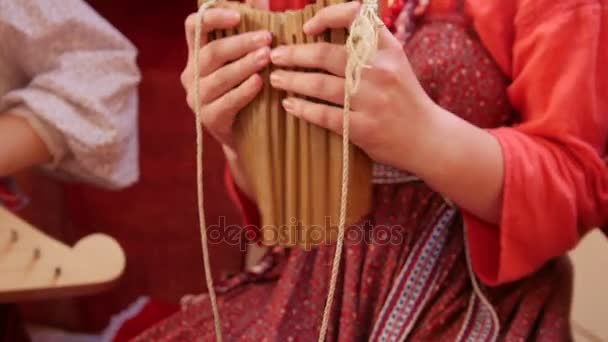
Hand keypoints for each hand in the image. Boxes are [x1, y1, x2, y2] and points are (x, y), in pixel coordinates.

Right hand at [181, 8, 272, 150]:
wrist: (244, 137)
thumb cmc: (246, 91)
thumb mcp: (244, 60)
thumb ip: (250, 30)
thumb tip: (261, 0)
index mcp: (196, 54)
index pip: (193, 27)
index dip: (212, 17)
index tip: (237, 15)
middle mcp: (192, 75)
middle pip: (211, 52)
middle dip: (240, 43)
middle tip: (266, 38)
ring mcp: (197, 98)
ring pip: (219, 77)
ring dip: (245, 65)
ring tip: (267, 58)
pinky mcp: (208, 119)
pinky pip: (226, 102)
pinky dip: (243, 91)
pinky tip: (259, 83)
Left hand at [269, 2, 439, 171]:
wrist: (428, 137)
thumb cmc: (405, 98)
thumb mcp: (396, 62)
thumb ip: (370, 45)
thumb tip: (328, 32)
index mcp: (388, 49)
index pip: (356, 17)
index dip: (327, 16)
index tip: (307, 27)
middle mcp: (380, 70)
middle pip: (326, 55)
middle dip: (294, 55)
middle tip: (274, 57)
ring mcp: (371, 100)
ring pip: (320, 85)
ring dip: (292, 81)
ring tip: (276, 79)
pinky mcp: (363, 128)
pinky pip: (324, 115)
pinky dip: (302, 109)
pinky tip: (290, 105)